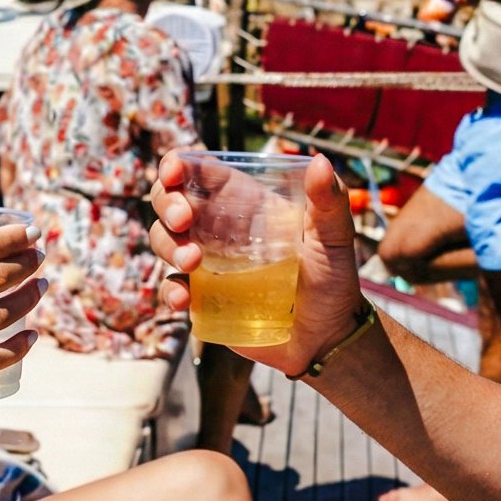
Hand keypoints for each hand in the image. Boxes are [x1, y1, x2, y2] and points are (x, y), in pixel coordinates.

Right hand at [149, 152, 359, 374]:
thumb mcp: (336, 237)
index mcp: (246, 203)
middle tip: (183, 220)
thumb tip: (320, 162)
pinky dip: (169, 290)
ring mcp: (209, 263)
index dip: (178, 165)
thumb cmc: (334, 280)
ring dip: (167, 244)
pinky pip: (173, 287)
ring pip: (165, 239)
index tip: (174, 173)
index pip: (201, 173)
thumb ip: (329, 201)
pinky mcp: (204, 298)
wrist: (328, 338)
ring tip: (193, 262)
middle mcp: (221, 228)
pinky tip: (184, 300)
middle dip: (166, 203)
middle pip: (171, 201)